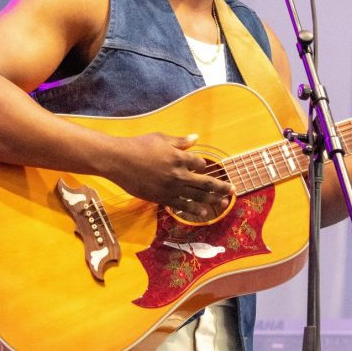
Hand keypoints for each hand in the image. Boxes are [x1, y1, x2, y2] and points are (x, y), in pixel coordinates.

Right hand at [108, 132, 233, 220]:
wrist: (119, 160)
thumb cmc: (139, 145)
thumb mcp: (162, 138)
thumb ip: (180, 141)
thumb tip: (196, 137)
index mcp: (180, 157)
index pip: (201, 164)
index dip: (204, 167)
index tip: (203, 169)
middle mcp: (179, 174)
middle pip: (205, 183)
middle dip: (221, 187)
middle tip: (233, 190)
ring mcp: (170, 187)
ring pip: (197, 196)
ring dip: (212, 200)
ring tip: (223, 205)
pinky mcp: (161, 197)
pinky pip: (182, 206)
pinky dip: (194, 210)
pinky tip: (204, 213)